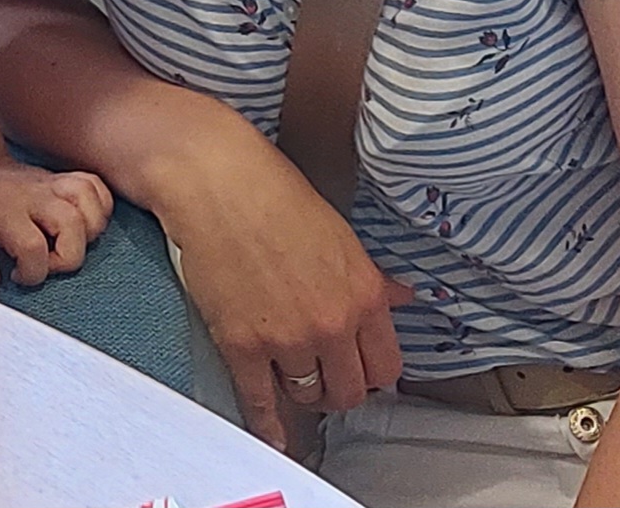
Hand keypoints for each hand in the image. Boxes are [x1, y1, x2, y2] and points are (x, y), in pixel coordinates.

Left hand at [0, 152, 114, 291]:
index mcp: (6, 212)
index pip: (33, 247)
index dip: (31, 273)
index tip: (15, 275)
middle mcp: (36, 196)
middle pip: (73, 226)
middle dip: (67, 257)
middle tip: (45, 262)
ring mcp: (53, 184)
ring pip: (92, 205)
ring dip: (87, 233)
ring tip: (64, 244)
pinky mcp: (64, 179)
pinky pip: (98, 189)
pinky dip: (100, 209)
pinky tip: (82, 225)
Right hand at [153, 125, 408, 445]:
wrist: (217, 182)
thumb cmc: (275, 195)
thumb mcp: (339, 234)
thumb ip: (371, 277)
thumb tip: (402, 297)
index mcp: (363, 294)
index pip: (386, 366)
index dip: (371, 372)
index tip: (359, 371)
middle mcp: (332, 323)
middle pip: (349, 392)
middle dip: (338, 388)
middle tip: (324, 378)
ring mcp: (287, 338)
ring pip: (307, 397)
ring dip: (301, 392)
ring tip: (292, 377)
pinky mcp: (243, 345)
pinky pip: (261, 400)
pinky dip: (267, 424)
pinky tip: (272, 436)